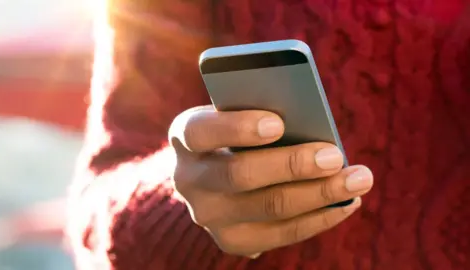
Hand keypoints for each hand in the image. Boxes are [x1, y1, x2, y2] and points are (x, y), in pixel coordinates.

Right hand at [169, 105, 372, 256]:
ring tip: (358, 179)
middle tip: (335, 156)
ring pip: (268, 208)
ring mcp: (208, 216)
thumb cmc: (240, 132)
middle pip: (240, 175)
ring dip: (319, 194)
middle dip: (293, 165)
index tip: (278, 123)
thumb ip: (262, 112)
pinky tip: (347, 203)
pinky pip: (282, 234)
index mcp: (185, 136)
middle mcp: (188, 179)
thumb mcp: (239, 114)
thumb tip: (313, 125)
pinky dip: (320, 218)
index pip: (200, 131)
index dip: (237, 128)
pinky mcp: (232, 240)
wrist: (217, 175)